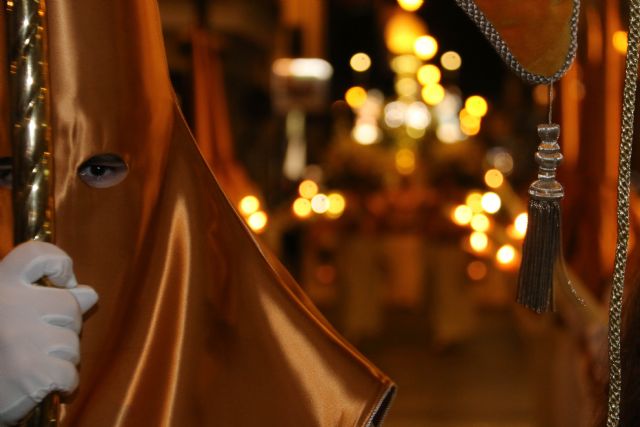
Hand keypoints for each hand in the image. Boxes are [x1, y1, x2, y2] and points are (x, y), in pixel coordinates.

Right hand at [0, 241, 97, 424]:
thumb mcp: (9, 315)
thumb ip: (45, 299)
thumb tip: (87, 293)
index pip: (35, 255)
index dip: (60, 264)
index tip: (65, 283)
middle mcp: (7, 305)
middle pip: (70, 306)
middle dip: (64, 328)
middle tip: (37, 343)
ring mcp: (19, 337)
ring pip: (72, 343)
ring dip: (60, 358)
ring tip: (32, 364)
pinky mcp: (29, 370)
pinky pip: (70, 374)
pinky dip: (62, 384)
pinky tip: (40, 384)